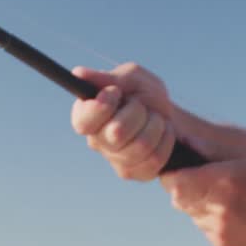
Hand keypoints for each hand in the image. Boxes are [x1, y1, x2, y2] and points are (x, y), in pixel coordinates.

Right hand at [71, 64, 177, 180]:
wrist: (167, 112)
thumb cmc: (142, 92)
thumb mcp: (129, 78)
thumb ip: (106, 78)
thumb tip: (78, 73)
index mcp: (87, 116)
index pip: (83, 122)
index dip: (101, 107)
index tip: (115, 92)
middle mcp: (97, 141)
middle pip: (117, 133)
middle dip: (137, 112)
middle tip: (140, 104)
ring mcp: (116, 160)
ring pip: (140, 146)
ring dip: (155, 124)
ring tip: (154, 117)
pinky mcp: (136, 172)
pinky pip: (155, 159)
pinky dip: (166, 140)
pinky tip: (163, 131)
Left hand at [160, 151, 245, 245]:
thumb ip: (212, 153)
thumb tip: (182, 145)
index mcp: (224, 183)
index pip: (174, 183)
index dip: (173, 177)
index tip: (179, 173)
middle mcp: (219, 210)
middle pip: (179, 201)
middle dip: (187, 191)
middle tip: (207, 185)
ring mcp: (221, 232)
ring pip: (194, 216)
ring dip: (203, 207)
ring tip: (231, 201)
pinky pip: (207, 231)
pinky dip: (215, 223)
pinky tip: (239, 217)